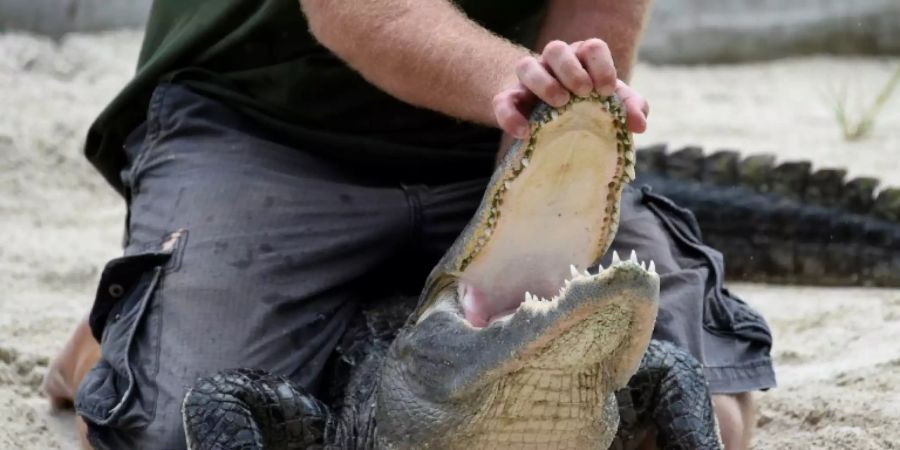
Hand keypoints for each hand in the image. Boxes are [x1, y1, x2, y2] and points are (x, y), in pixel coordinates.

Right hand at [492, 39, 648, 138]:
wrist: (548, 119)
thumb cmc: (585, 107)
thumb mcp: (609, 105)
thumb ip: (628, 109)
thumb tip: (639, 124)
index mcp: (581, 59)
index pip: (591, 48)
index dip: (601, 65)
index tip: (605, 90)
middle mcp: (553, 63)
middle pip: (556, 49)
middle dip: (571, 70)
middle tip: (583, 93)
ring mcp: (528, 79)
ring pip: (526, 65)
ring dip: (543, 83)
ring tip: (559, 104)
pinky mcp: (509, 99)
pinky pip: (502, 101)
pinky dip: (510, 116)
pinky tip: (524, 132)